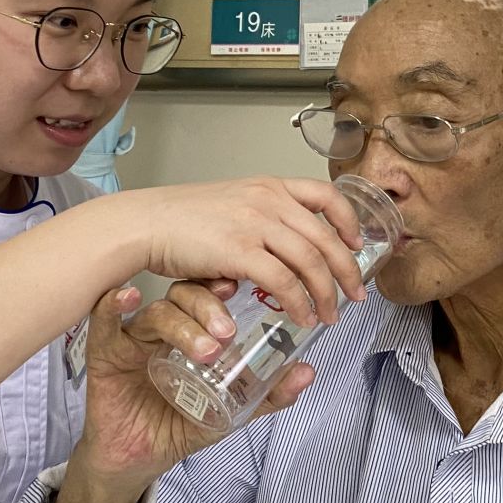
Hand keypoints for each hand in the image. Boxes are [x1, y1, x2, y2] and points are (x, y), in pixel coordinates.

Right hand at [73, 280, 316, 489]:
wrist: (138, 460)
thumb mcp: (231, 411)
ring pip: (158, 313)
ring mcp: (134, 337)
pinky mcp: (105, 353)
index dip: (225, 285)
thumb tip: (308, 372)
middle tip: (228, 332)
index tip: (243, 286)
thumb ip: (267, 394)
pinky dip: (114, 305)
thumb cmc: (180, 424)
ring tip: (206, 350)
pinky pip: (105, 322)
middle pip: (186, 295)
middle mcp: (165, 326)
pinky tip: (130, 297)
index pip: (210, 294)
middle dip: (209, 307)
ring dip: (183, 325)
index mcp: (194, 329)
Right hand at [111, 178, 368, 329]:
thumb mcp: (231, 204)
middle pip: (325, 237)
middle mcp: (268, 200)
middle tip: (356, 295)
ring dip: (326, 293)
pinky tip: (301, 317)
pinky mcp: (239, 251)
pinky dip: (298, 303)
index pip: (326, 194)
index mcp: (269, 186)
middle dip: (347, 270)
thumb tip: (280, 254)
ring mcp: (255, 224)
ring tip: (331, 315)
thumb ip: (260, 221)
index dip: (348, 221)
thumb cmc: (180, 219)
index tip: (357, 244)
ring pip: (310, 261)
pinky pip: (283, 282)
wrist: (144, 222)